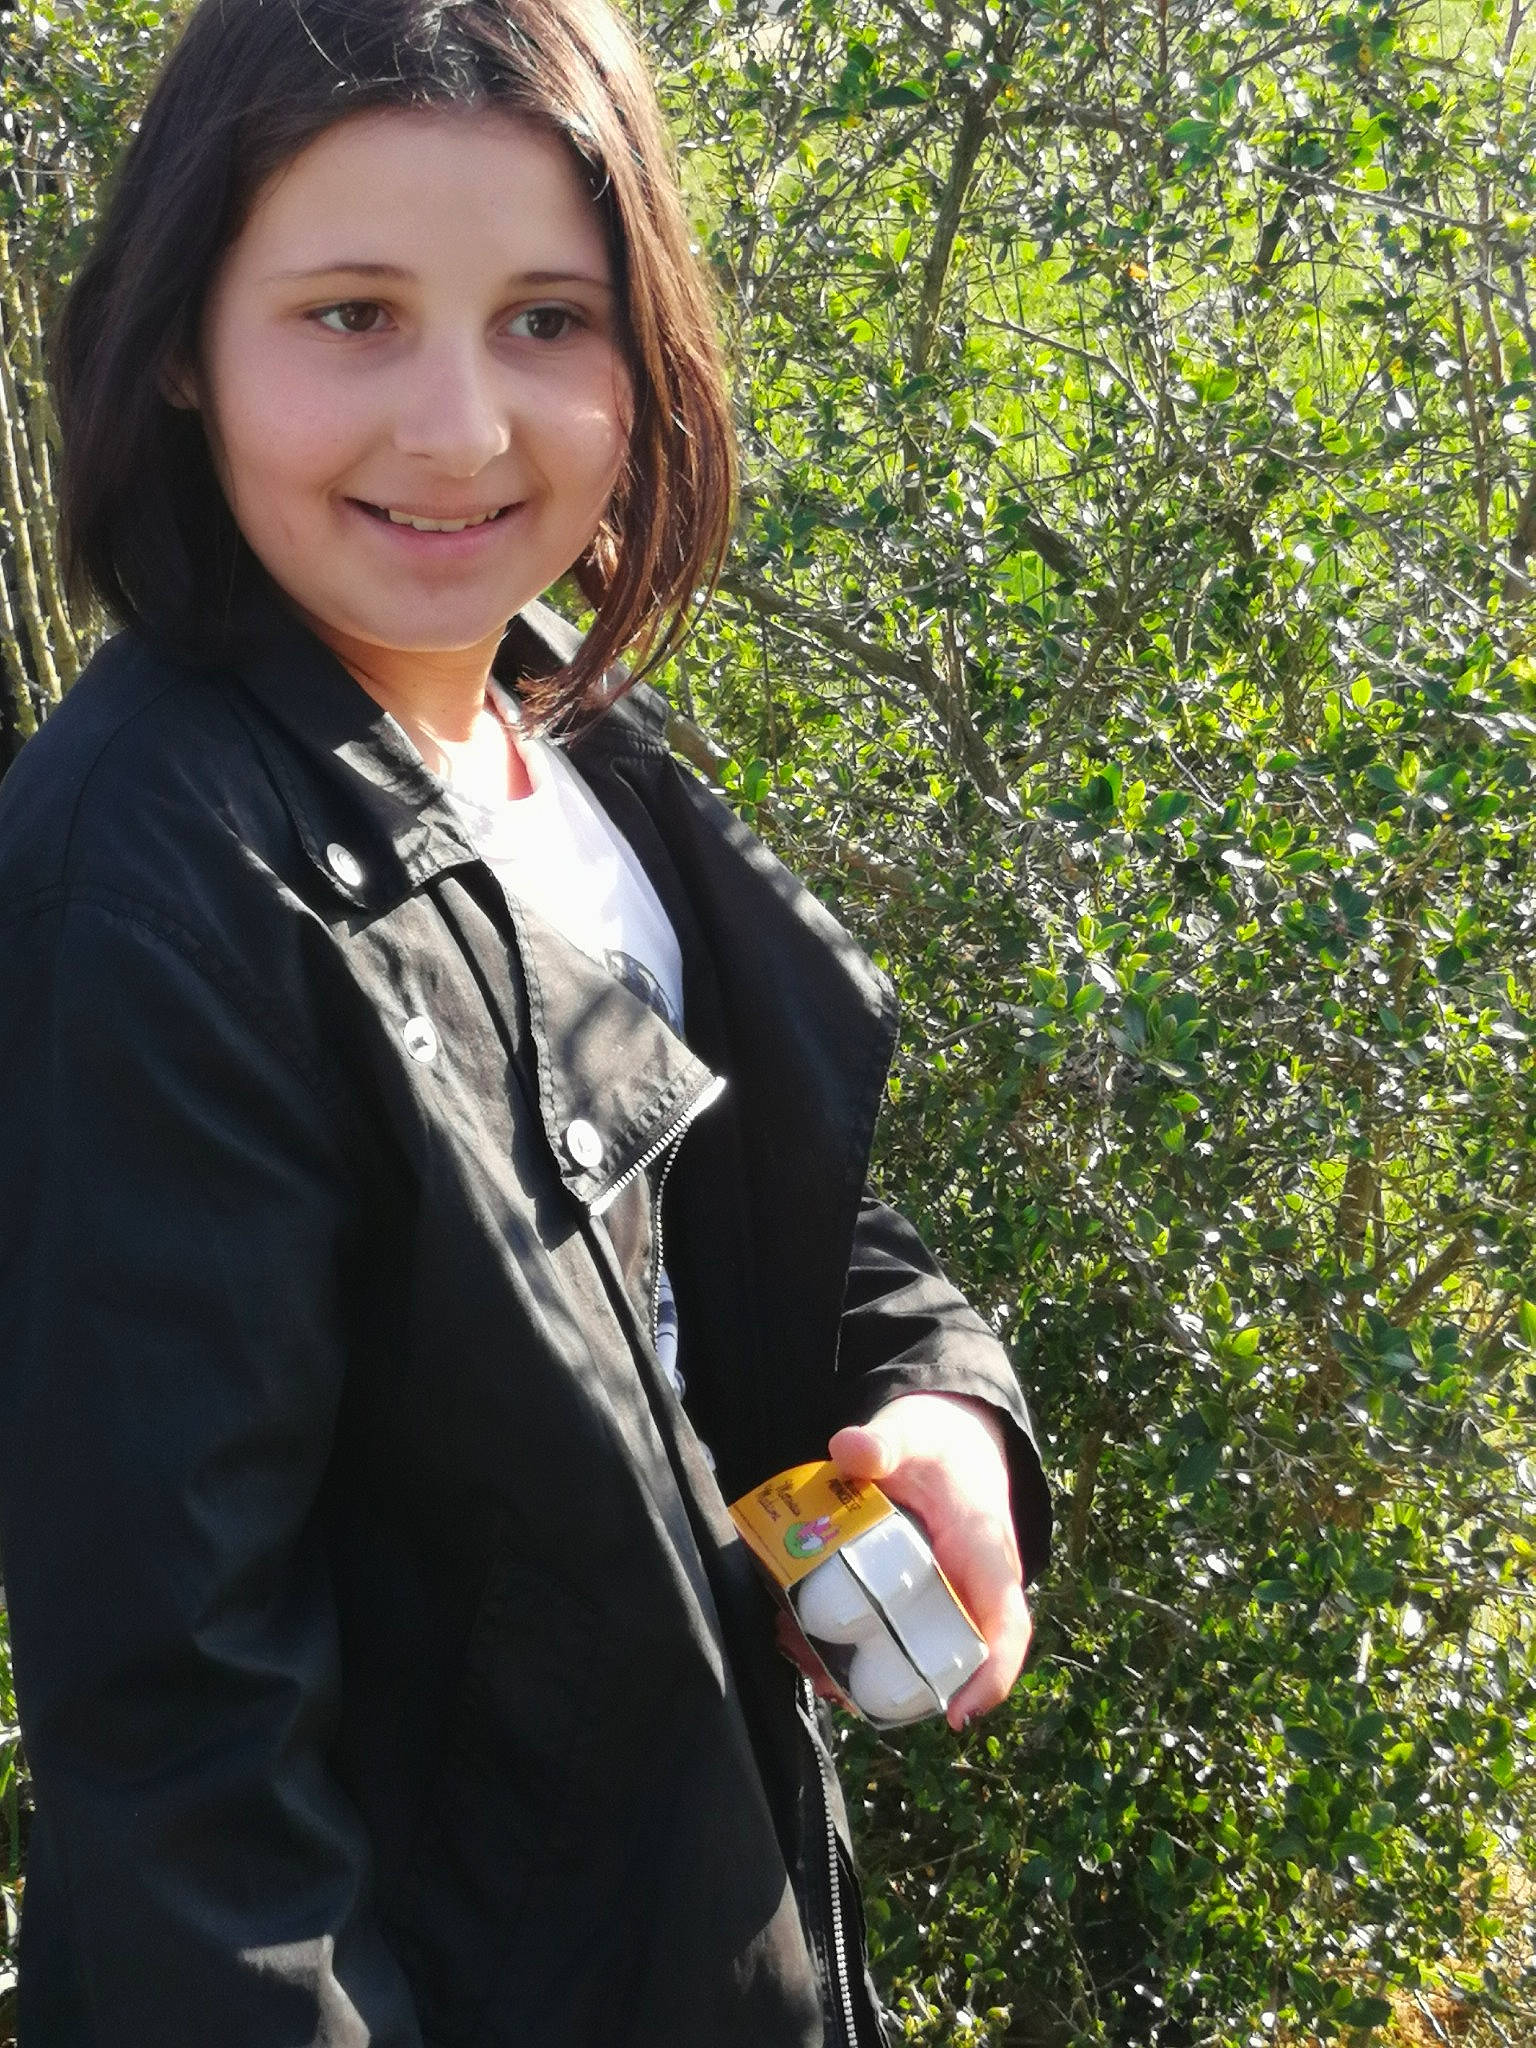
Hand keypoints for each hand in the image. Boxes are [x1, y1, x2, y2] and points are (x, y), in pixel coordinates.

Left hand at [827, 1392, 1030, 1730]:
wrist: (952, 1440)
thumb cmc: (940, 1444)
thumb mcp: (914, 1434)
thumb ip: (884, 1441)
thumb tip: (849, 1449)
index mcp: (986, 1555)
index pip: (1006, 1625)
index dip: (991, 1676)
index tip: (958, 1715)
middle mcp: (973, 1589)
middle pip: (949, 1659)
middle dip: (892, 1687)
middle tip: (833, 1685)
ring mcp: (944, 1599)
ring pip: (913, 1655)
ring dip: (859, 1671)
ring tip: (805, 1660)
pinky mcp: (916, 1600)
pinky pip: (891, 1636)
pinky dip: (850, 1648)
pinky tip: (803, 1641)